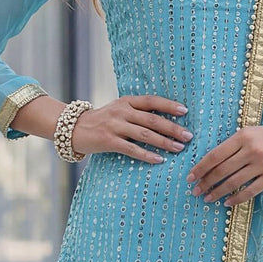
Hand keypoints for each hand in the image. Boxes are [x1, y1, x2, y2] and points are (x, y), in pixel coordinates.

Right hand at [71, 95, 191, 162]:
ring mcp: (114, 126)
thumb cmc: (101, 121)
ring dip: (164, 142)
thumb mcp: (118, 110)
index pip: (151, 101)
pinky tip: (159, 160)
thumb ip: (136, 113)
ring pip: (145, 134)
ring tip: (179, 148)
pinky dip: (147, 155)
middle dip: (172, 128)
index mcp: (126, 101)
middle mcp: (121, 111)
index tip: (185, 111)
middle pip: (152, 119)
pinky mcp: (109, 141)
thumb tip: (163, 120)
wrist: (74, 128)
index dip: (168, 105)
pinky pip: (132, 149)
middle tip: (188, 135)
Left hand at [187, 120, 262, 207]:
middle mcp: (251, 150)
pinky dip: (236, 198)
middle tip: (195, 191)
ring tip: (207, 198)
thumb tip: (211, 163)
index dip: (200, 168)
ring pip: (233, 182)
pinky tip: (227, 202)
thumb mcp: (250, 132)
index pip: (215, 155)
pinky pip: (250, 191)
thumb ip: (233, 145)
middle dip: (205, 182)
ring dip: (217, 192)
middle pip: (221, 170)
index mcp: (243, 136)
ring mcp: (262, 164)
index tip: (190, 177)